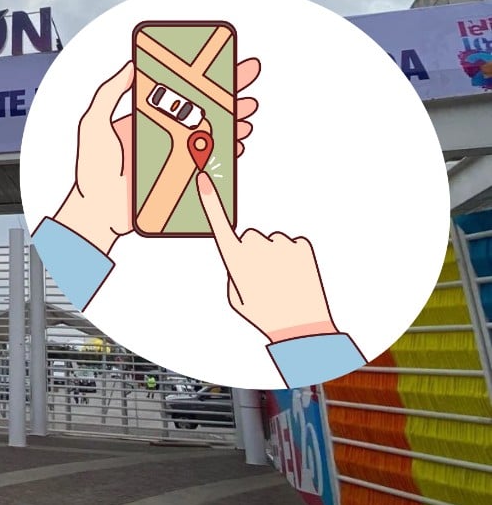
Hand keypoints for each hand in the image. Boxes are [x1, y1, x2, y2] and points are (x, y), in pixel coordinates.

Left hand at [52, 58, 260, 254]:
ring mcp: (174, 155)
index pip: (178, 90)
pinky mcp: (181, 177)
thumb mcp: (94, 124)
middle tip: (248, 74)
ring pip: (211, 131)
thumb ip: (109, 94)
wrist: (99, 212)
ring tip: (247, 108)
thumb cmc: (92, 171)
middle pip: (202, 107)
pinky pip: (210, 160)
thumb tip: (130, 66)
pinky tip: (237, 141)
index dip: (200, 77)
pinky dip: (226, 150)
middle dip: (227, 91)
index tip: (218, 61)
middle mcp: (164, 134)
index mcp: (146, 118)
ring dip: (232, 118)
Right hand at [196, 171, 339, 343]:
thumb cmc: (264, 314)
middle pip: (250, 237)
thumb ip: (233, 272)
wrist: (302, 325)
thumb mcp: (235, 298)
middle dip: (253, 252)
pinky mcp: (301, 244)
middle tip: (263, 278)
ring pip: (272, 242)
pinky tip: (295, 276)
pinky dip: (293, 257)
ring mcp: (280, 243)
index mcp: (236, 258)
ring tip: (282, 281)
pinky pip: (292, 245)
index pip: (218, 223)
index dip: (209, 200)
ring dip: (275, 257)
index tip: (203, 179)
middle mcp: (256, 245)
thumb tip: (242, 257)